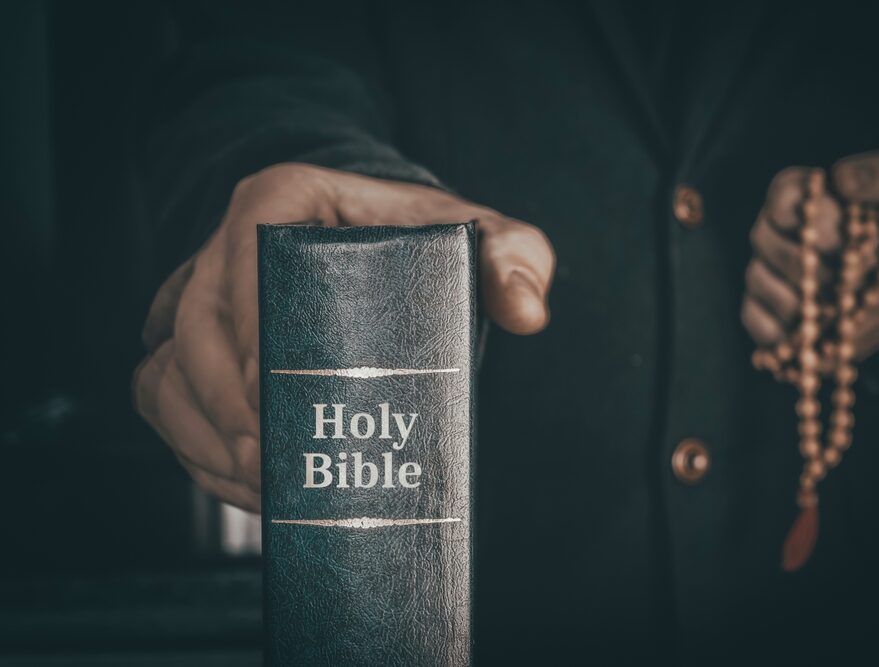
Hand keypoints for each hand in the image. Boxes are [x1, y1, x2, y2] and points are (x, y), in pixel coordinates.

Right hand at [133, 164, 555, 511]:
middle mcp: (232, 245)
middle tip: (272, 462)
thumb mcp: (480, 237)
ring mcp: (207, 298)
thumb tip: (526, 312)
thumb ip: (514, 259)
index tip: (272, 387)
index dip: (248, 318)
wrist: (385, 254)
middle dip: (225, 401)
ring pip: (168, 367)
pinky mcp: (198, 345)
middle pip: (197, 322)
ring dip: (204, 434)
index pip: (247, 249)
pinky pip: (164, 396)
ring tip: (262, 484)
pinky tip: (246, 484)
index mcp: (287, 200)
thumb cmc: (427, 243)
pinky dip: (193, 446)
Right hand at [742, 149, 878, 363]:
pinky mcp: (761, 309)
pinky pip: (755, 319)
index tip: (837, 238)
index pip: (783, 195)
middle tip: (842, 279)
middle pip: (765, 238)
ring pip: (758, 279)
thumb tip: (843, 178)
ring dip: (796, 298)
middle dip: (805, 263)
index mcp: (805, 196)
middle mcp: (776, 230)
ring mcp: (765, 270)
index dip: (803, 215)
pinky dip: (780, 331)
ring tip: (831, 309)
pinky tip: (810, 335)